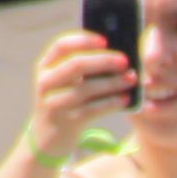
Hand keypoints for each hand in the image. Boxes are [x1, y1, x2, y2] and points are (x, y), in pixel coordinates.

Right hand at [27, 29, 136, 166]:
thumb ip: (82, 67)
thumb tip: (115, 52)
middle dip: (103, 61)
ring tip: (131, 78)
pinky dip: (111, 103)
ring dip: (112, 83)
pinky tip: (125, 99)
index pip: (62, 45)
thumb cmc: (66, 102)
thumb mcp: (66, 82)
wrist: (49, 137)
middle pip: (75, 65)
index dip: (84, 40)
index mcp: (45, 66)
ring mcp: (54, 102)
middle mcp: (46, 82)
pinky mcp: (66, 121)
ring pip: (86, 89)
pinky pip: (92, 109)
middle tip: (125, 60)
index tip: (106, 40)